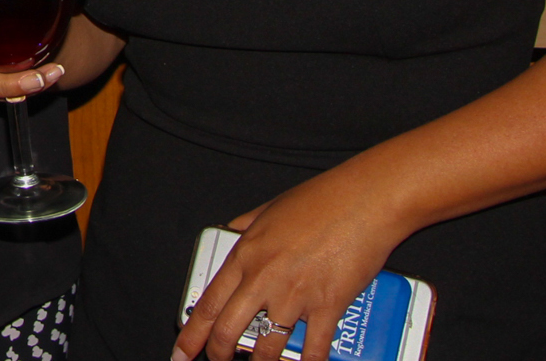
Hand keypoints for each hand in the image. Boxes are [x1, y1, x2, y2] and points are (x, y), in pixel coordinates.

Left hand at [173, 172, 405, 360]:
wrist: (363, 201)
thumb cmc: (320, 200)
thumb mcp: (268, 208)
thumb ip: (244, 227)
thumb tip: (230, 235)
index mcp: (246, 253)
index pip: (209, 302)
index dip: (192, 333)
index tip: (182, 351)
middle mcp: (264, 277)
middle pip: (228, 330)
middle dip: (219, 355)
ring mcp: (295, 295)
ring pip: (267, 347)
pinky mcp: (328, 306)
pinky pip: (314, 349)